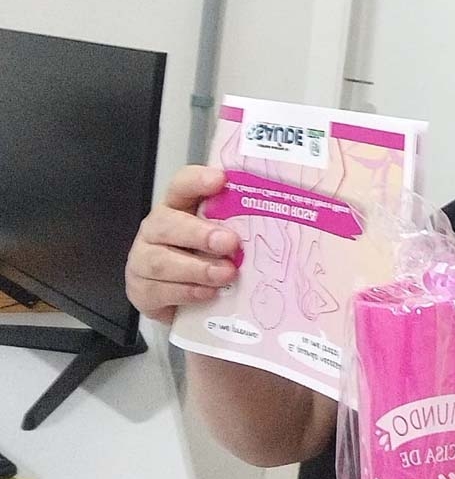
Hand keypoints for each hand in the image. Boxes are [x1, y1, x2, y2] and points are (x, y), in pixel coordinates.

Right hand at [125, 165, 240, 323]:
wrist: (182, 299)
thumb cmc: (208, 258)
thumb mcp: (225, 235)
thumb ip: (243, 223)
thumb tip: (286, 219)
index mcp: (178, 207)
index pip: (182, 185)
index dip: (198, 180)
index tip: (220, 180)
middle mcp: (157, 229)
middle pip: (167, 223)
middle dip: (200, 234)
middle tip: (230, 243)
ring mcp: (143, 260)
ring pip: (161, 262)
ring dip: (198, 269)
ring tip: (226, 274)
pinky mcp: (142, 291)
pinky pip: (160, 291)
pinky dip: (187, 292)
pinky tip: (209, 293)